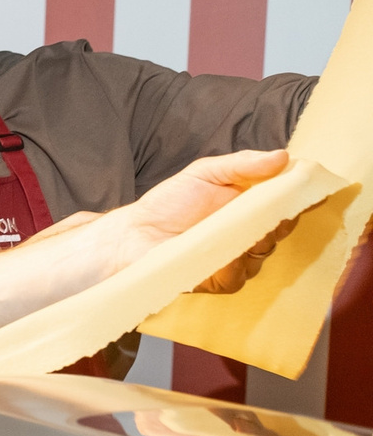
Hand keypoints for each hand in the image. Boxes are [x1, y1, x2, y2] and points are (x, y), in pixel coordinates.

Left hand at [104, 149, 292, 282]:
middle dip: (279, 219)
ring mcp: (236, 258)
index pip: (287, 204)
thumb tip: (282, 156)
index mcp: (251, 207)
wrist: (132, 233)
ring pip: (263, 254)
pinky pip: (239, 277)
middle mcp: (249, 234)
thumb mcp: (205, 173)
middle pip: (281, 230)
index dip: (299, 197)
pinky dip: (236, 265)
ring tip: (245, 229)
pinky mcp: (218, 280)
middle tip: (272, 208)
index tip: (303, 187)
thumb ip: (243, 164)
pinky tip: (227, 253)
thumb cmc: (169, 202)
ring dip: (258, 241)